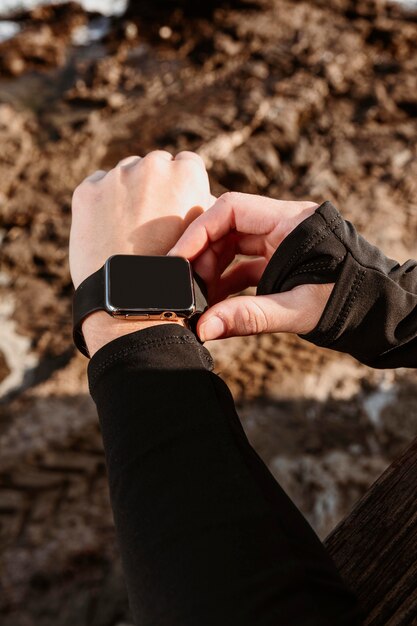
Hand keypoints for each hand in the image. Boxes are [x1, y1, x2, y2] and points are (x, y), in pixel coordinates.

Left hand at [69, 150, 215, 355]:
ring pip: (124, 175)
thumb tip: (202, 196)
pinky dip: (102, 203)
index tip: (177, 207)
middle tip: (152, 222)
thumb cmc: (180, 276)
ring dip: (128, 193)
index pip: (188, 163)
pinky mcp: (87, 191)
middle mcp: (152, 166)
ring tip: (129, 230)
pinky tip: (109, 229)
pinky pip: (97, 187)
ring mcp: (116, 177)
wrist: (135, 301)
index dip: (183, 186)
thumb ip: (205, 208)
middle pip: (155, 165)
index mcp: (187, 173)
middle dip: (154, 186)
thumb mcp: (209, 238)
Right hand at [167, 192, 334, 340]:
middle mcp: (285, 226)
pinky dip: (230, 283)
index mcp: (291, 222)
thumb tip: (204, 328)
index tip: (178, 259)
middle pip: (228, 228)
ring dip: (215, 271)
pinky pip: (247, 264)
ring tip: (200, 299)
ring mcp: (284, 243)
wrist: (380, 315)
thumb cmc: (348, 304)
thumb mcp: (297, 310)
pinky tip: (217, 305)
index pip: (231, 209)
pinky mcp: (284, 261)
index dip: (198, 231)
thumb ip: (249, 317)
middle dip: (204, 256)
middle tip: (187, 286)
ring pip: (235, 247)